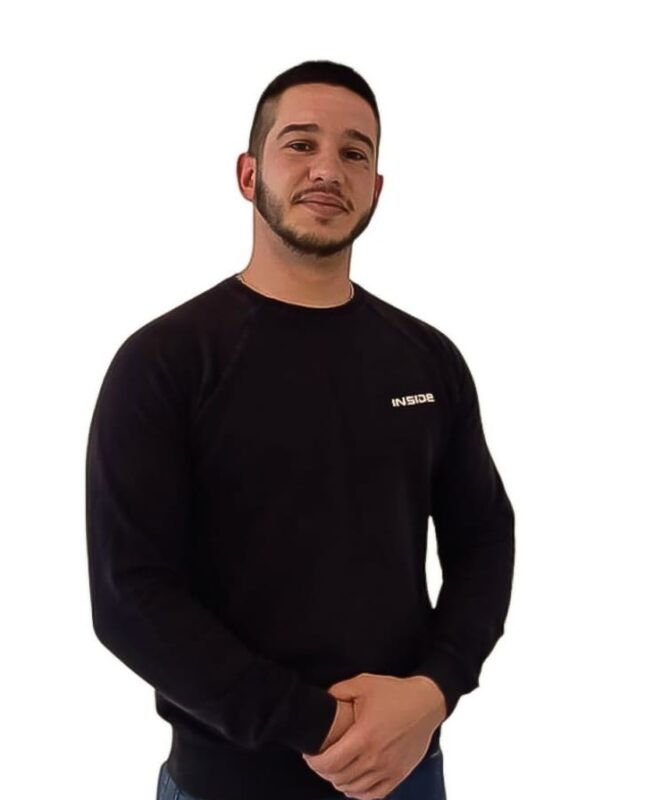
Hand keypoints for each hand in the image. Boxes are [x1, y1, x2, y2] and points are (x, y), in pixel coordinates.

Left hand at [303, 673, 445, 799]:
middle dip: (324, 770)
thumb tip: (322, 698)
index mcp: (364, 736)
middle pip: (338, 778)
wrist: (426, 703)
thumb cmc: (394, 693)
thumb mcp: (363, 683)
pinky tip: (352, 782)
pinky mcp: (399, 775)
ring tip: (335, 768)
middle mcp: (375, 757)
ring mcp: (388, 769)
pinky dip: (358, 792)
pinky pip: (373, 794)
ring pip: (353, 788)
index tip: (310, 754)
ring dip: (339, 781)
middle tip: (320, 759)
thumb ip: (338, 691)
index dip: (314, 762)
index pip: (330, 763)